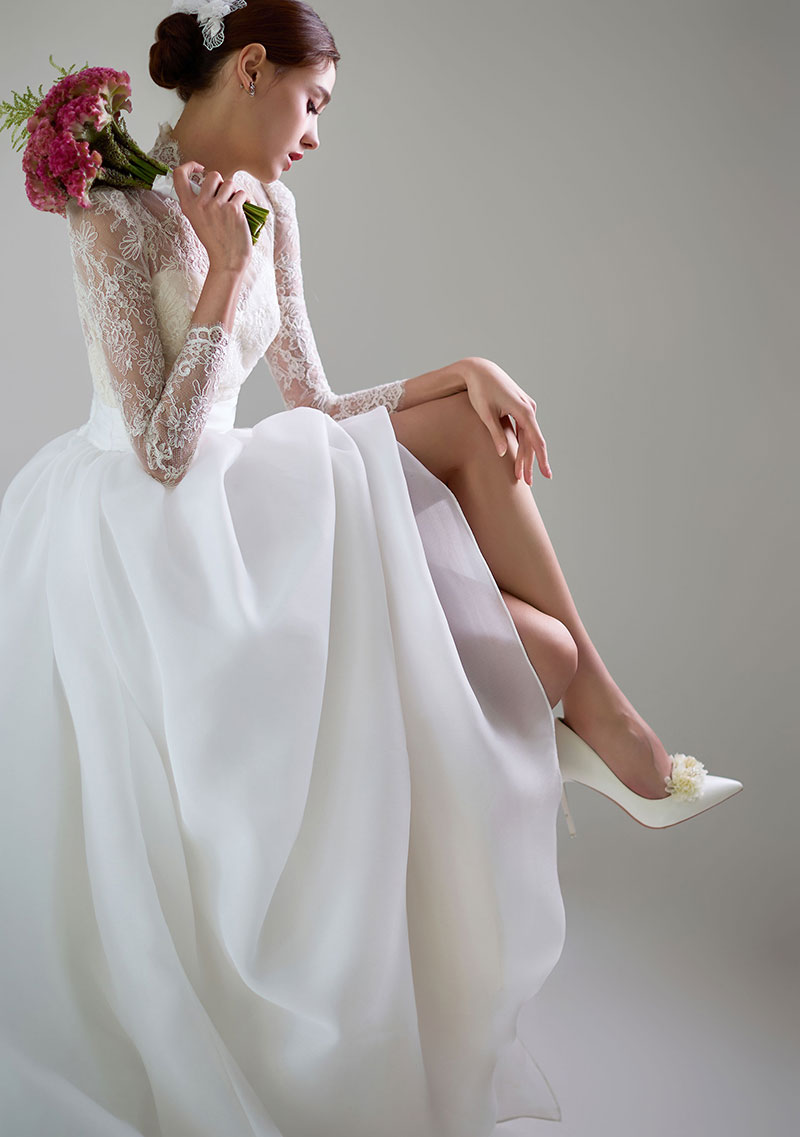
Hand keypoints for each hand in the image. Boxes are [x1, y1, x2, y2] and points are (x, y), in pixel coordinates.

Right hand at [172, 161, 252, 273]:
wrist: (227, 261)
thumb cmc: (215, 241)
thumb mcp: (198, 220)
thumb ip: (198, 201)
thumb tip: (206, 182)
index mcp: (188, 206)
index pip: (179, 175)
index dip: (189, 166)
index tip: (200, 168)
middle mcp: (200, 204)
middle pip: (213, 175)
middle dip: (222, 184)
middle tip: (224, 199)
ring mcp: (216, 206)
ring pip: (230, 183)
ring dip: (234, 193)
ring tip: (233, 208)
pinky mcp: (233, 210)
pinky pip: (242, 193)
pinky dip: (245, 200)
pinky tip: (244, 211)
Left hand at [461, 357, 551, 483]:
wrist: (479, 370)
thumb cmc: (480, 390)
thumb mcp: (485, 414)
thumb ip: (495, 434)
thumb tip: (501, 454)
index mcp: (523, 410)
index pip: (536, 440)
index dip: (541, 459)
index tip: (546, 475)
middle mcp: (528, 408)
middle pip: (532, 441)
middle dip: (529, 462)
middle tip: (526, 482)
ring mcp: (526, 407)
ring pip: (528, 436)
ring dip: (524, 455)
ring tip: (521, 474)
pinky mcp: (520, 407)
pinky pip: (524, 429)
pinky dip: (521, 443)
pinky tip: (520, 457)